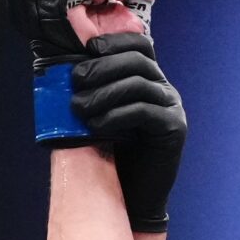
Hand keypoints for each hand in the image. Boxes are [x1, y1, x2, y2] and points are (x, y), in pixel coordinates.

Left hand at [69, 30, 184, 232]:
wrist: (130, 198)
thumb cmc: (111, 156)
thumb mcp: (99, 115)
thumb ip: (94, 90)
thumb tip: (65, 68)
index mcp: (150, 80)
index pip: (140, 45)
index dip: (115, 41)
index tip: (88, 50)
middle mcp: (165, 91)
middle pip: (137, 61)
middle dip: (102, 67)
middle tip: (75, 80)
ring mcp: (173, 109)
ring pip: (138, 84)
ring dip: (103, 92)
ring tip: (78, 107)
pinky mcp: (174, 130)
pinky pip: (143, 111)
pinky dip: (116, 115)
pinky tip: (96, 125)